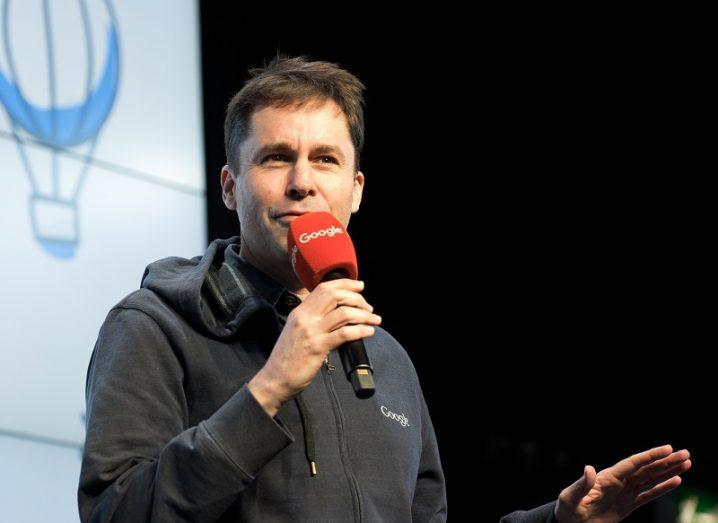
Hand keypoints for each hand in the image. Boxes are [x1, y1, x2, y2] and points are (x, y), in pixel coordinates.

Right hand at [248, 278, 381, 415]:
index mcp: (300, 311)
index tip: (360, 286)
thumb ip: (312, 320)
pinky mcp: (318, 347)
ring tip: (374, 320)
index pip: (324, 288)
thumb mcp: (296, 331)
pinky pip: (345, 334)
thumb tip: (336, 314)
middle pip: (335, 295)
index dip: (345, 284)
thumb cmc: (287, 358)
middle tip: (368, 307)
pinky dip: (361, 330)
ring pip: (344, 313)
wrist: (275, 379)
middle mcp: (305, 317)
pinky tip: (368, 332)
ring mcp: (311, 331)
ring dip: (364, 315)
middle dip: (357, 298)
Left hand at [554, 444, 691, 522]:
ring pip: (650, 479)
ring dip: (668, 471)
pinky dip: (662, 488)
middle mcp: (618, 482)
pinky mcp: (628, 505)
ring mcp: (624, 493)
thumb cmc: (567, 510)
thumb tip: (589, 468)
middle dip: (665, 461)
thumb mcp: (571, 497)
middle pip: (646, 469)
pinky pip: (648, 495)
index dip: (650, 456)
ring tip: (685, 464)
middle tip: (685, 454)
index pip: (633, 464)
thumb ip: (581, 484)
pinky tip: (675, 481)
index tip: (667, 448)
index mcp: (607, 478)